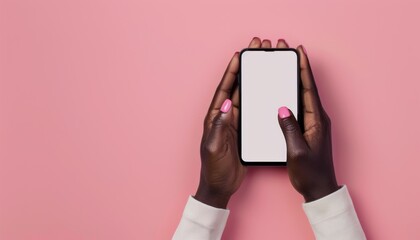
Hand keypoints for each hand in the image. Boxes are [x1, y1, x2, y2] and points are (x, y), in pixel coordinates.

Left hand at [194, 38, 262, 207]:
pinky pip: (251, 110)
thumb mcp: (215, 147)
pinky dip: (258, 98)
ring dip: (252, 80)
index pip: (224, 89)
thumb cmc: (214, 168)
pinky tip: (267, 91)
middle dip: (244, 68)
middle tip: (254, 52)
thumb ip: (220, 126)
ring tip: (262, 65)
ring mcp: (234, 122)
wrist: (220, 185)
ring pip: (244, 95)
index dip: (231, 71)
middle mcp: (224, 116)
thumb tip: (228, 104)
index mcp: (214, 117)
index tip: (239, 54)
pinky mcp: (242, 130)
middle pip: (235, 87)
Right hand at [277, 44, 339, 201]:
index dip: (304, 70)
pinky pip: (300, 107)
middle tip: (290, 53)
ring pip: (304, 96)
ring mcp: (314, 124)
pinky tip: (284, 94)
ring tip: (286, 68)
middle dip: (299, 69)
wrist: (319, 189)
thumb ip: (289, 128)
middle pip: (308, 88)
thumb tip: (282, 108)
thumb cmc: (310, 173)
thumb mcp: (296, 151)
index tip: (299, 52)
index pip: (309, 89)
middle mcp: (318, 119)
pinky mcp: (309, 129)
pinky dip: (293, 96)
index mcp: (317, 121)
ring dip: (296, 81)